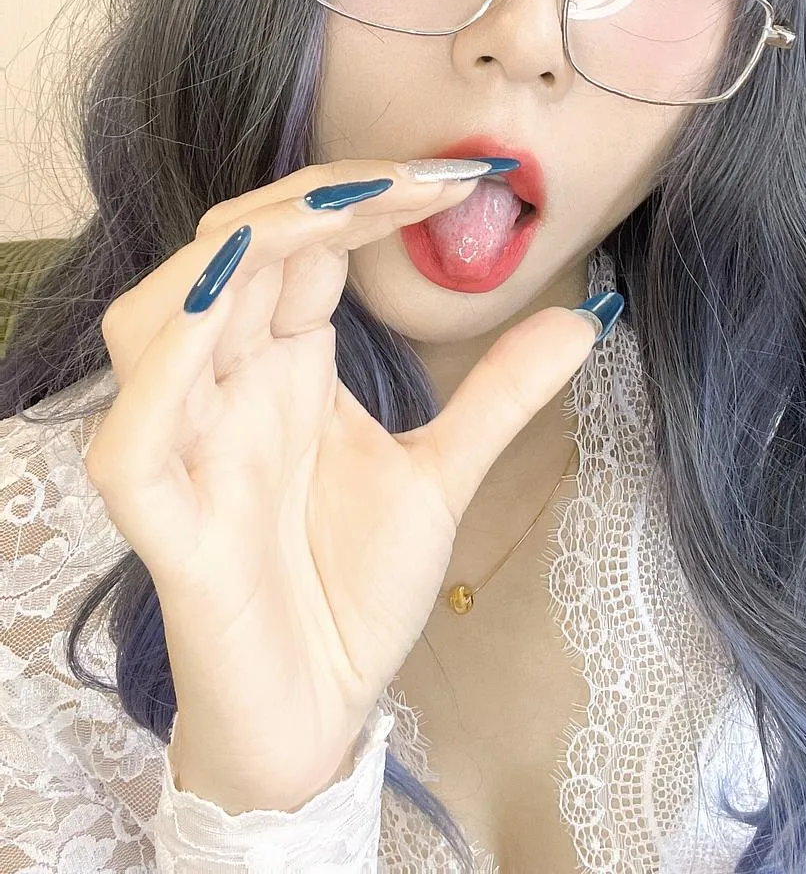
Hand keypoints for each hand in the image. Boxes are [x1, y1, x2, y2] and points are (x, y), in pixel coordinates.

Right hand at [84, 159, 609, 813]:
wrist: (318, 713)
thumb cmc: (353, 589)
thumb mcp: (443, 474)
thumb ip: (499, 392)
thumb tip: (584, 315)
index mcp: (283, 364)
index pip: (303, 243)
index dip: (368, 197)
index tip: (462, 181)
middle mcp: (225, 387)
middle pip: (228, 253)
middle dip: (312, 202)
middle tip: (416, 185)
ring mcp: (186, 452)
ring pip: (151, 320)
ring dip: (228, 259)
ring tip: (326, 222)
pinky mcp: (165, 525)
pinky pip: (132, 437)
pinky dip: (164, 369)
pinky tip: (224, 311)